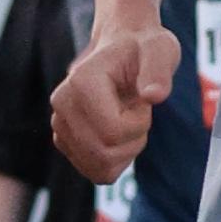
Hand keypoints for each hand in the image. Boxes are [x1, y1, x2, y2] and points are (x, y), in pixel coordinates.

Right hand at [52, 23, 177, 185]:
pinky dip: (115, 161)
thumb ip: (159, 71)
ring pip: (99, 169)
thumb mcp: (161, 51)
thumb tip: (154, 96)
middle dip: (133, 142)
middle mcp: (62, 104)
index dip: (140, 124)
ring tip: (128, 120)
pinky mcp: (64, 140)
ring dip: (125, 152)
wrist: (124, 49)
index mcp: (80, 82)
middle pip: (103, 155)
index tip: (144, 100)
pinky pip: (95, 172)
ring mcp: (59, 124)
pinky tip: (119, 133)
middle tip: (138, 112)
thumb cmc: (145, 49)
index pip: (112, 133)